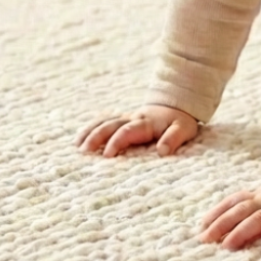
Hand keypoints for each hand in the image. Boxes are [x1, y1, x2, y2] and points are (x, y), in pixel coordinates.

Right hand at [76, 104, 199, 156]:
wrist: (177, 105)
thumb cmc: (180, 122)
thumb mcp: (184, 129)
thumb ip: (174, 139)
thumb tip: (162, 151)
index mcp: (146, 122)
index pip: (127, 131)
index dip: (116, 141)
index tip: (106, 155)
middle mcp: (133, 118)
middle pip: (110, 124)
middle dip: (96, 136)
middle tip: (84, 151)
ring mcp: (126, 118)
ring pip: (104, 122)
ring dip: (90, 132)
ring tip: (77, 146)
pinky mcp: (122, 120)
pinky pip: (103, 121)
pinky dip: (90, 128)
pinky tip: (78, 140)